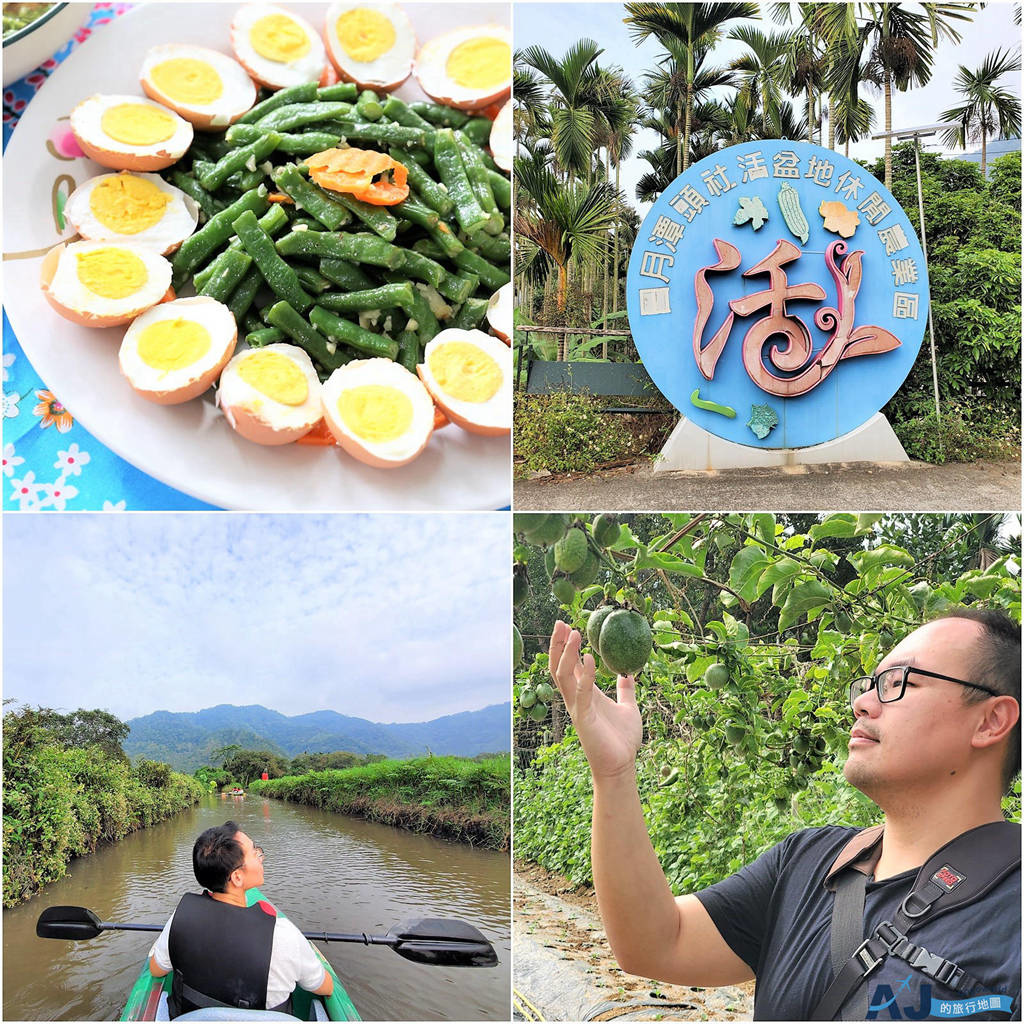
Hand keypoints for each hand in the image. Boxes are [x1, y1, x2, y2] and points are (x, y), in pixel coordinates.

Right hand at [549, 619, 642, 779]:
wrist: (622, 765)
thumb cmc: (622, 740)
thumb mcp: (628, 707)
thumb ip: (625, 690)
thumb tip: (629, 674)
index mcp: (585, 694)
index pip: (568, 665)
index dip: (565, 646)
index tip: (566, 625)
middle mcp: (576, 698)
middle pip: (559, 666)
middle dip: (558, 644)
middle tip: (560, 622)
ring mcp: (578, 708)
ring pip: (563, 676)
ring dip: (567, 654)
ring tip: (573, 633)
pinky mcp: (584, 719)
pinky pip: (582, 693)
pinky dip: (584, 675)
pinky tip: (589, 658)